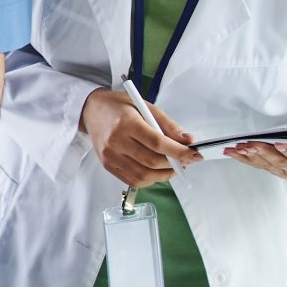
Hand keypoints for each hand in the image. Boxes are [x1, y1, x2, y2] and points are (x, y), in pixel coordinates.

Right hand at [79, 90, 197, 188]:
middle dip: (175, 164)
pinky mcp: (107, 166)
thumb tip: (188, 141)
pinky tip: (157, 171)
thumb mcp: (146, 106)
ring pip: (143, 176)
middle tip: (186, 160)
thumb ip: (168, 125)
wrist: (91, 110)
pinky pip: (133, 180)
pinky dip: (150, 179)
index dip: (179, 152)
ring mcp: (110, 156)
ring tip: (173, 166)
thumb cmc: (119, 106)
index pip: (157, 143)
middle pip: (152, 161)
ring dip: (164, 175)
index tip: (195, 154)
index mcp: (126, 123)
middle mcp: (116, 142)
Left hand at [227, 141, 286, 191]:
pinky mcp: (278, 169)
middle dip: (265, 153)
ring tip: (237, 148)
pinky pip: (260, 165)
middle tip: (250, 144)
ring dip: (251, 156)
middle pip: (280, 162)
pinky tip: (232, 152)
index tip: (281, 143)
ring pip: (267, 164)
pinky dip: (245, 159)